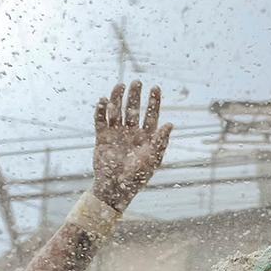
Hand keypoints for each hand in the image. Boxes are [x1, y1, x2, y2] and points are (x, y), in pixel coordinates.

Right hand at [92, 80, 171, 210]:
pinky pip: (100, 121)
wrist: (115, 188)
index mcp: (145, 137)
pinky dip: (100, 110)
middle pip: (133, 109)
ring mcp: (116, 134)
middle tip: (137, 82)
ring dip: (118, 98)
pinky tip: (103, 100)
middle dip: (135, 96)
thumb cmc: (137, 178)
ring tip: (120, 85)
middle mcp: (131, 133)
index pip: (151, 115)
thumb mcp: (152, 160)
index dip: (154, 102)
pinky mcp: (102, 138)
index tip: (156, 87)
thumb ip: (160, 142)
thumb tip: (170, 124)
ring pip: (117, 111)